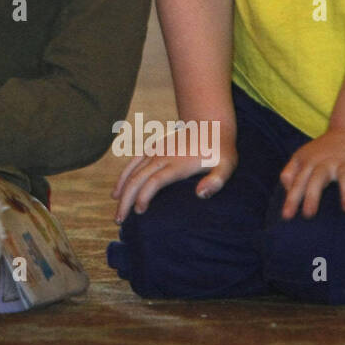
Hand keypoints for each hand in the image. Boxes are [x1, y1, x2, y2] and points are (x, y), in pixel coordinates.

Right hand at [111, 133, 237, 222]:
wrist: (210, 124)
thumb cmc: (221, 149)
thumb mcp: (227, 165)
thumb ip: (216, 181)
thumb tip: (199, 195)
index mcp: (178, 163)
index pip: (155, 181)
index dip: (144, 196)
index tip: (139, 213)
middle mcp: (162, 156)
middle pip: (138, 179)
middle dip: (126, 200)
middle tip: (119, 220)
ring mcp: (156, 151)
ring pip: (132, 172)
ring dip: (122, 192)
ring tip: (117, 213)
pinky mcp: (153, 148)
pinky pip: (133, 163)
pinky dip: (123, 177)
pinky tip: (117, 191)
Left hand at [279, 129, 344, 219]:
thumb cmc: (323, 152)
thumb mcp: (302, 158)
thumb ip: (290, 173)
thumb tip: (286, 189)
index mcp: (310, 163)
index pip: (298, 183)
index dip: (291, 199)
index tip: (286, 216)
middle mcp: (326, 163)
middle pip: (317, 179)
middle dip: (312, 196)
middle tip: (308, 214)